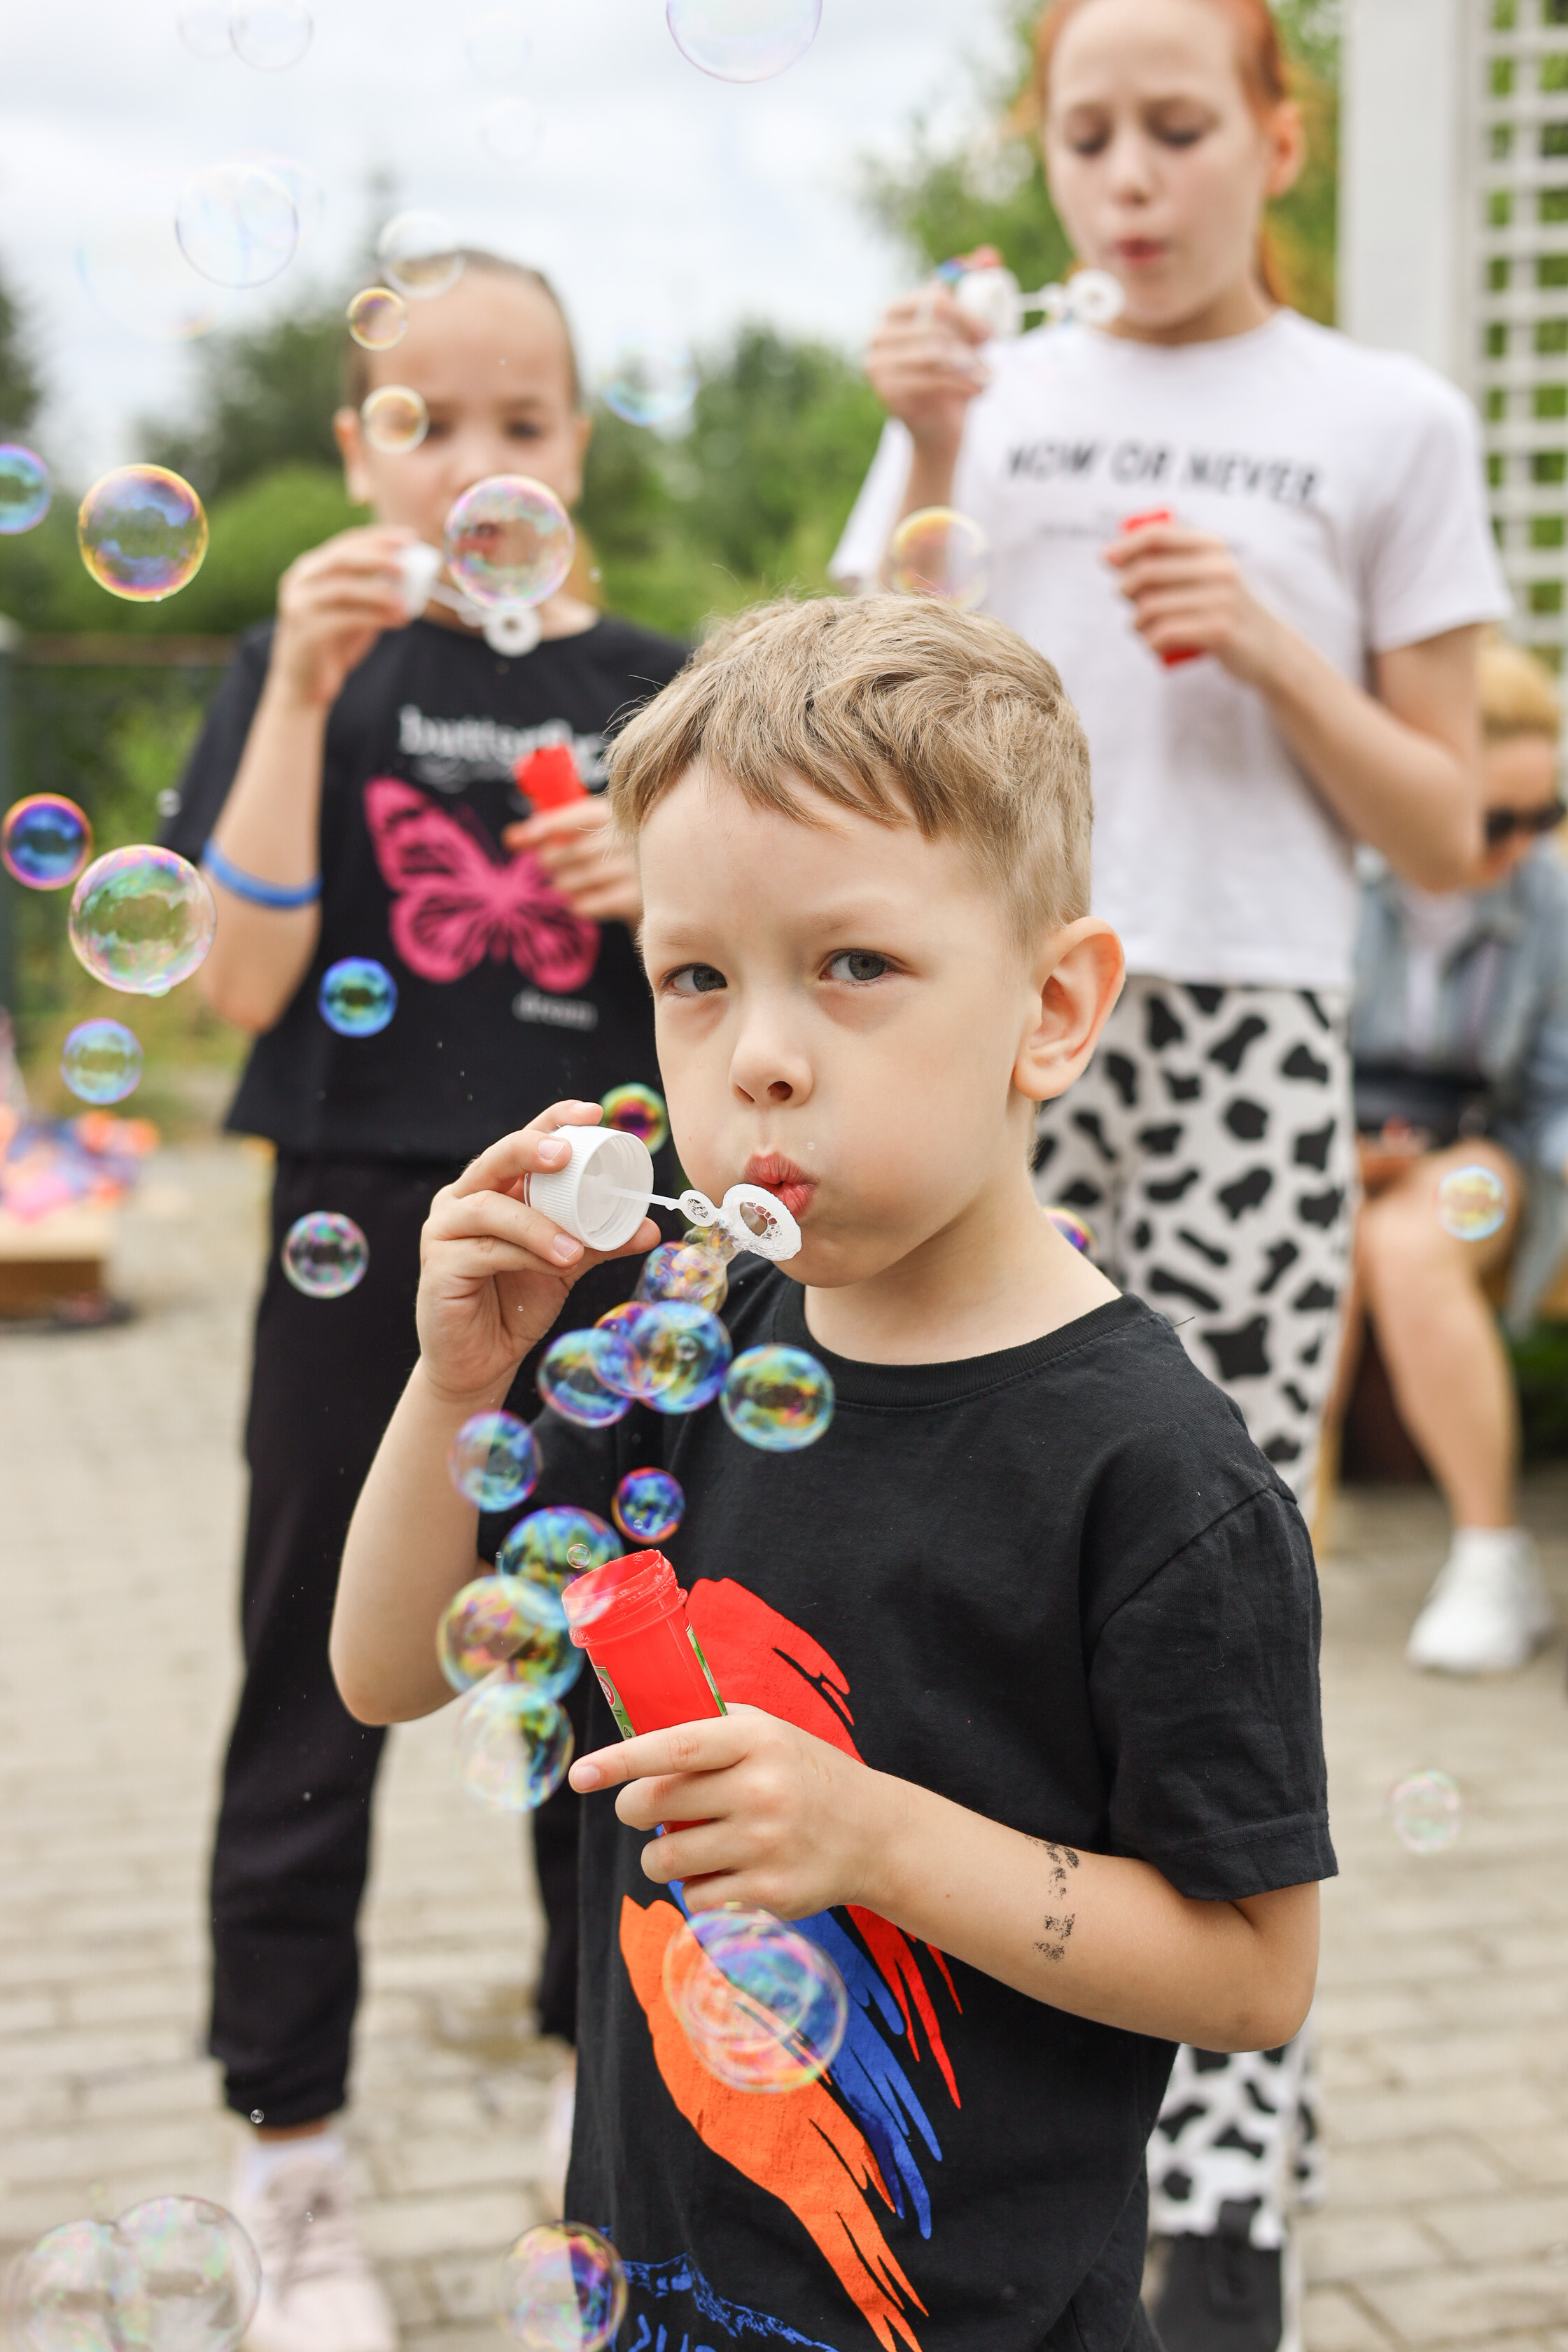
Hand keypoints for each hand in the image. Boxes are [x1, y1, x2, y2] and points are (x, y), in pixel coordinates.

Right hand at [269, 525, 415, 710]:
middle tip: (407, 567)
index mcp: (310, 569)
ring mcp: (298, 604)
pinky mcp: (305, 630)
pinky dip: (375, 617)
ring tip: (408, 605)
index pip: (346, 545)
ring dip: (381, 594)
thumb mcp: (356, 613)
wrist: (303, 686)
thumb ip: (373, 594)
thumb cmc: (333, 646)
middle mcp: (299, 581)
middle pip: (342, 559)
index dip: (378, 538)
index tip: (409, 537)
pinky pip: (345, 617)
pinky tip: (398, 621)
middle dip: (378, 558)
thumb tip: (410, 576)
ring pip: (344, 588)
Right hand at [415, 1104, 659, 1403]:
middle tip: (568, 1154)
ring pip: (489, 1208)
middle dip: (530, 1149)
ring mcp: (444, 1231)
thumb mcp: (565, 1264)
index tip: (593, 1114)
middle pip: (495, 1159)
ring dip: (538, 1224)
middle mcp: (462, 1200)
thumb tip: (649, 1228)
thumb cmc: (518, 1303)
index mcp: (493, 1188)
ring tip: (576, 1249)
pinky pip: (484, 1250)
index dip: (553, 1121)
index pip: (522, 1141)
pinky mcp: (438, 1266)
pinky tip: (554, 1264)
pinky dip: (523, 1254)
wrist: (481, 1362)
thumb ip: (600, 1243)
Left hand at [502, 799, 642, 925]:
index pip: (580, 815)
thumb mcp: (585, 833)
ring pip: (581, 879)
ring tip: (564, 883)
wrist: (661, 884)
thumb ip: (548, 834)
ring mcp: (638, 869)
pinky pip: (592, 903)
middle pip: (576, 850)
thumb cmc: (610, 854)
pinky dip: (578, 903)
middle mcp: (632, 837)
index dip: (549, 825)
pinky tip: (580, 900)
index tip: (521, 836)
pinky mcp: (637, 899)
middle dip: (551, 860)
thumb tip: (510, 838)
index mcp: (619, 813)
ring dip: (562, 884)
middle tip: (546, 864)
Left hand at [569, 1704, 893, 1920]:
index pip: (672, 1748)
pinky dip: (697, 1887)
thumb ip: (711, 1723)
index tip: (581, 1774)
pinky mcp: (770, 1892)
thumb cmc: (805, 1773)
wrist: (874, 1833)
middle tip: (641, 1808)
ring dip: (661, 1855)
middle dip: (633, 1809)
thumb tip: (640, 1719)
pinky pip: (696, 1897)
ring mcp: (765, 1845)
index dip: (620, 1760)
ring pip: (665, 1859)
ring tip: (687, 1843)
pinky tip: (726, 1871)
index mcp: (754, 1741)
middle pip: (655, 1805)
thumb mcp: (769, 1732)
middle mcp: (760, 1790)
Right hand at [865, 283, 991, 458]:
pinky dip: (963, 384)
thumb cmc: (952, 378)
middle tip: (992, 355)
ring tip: (988, 376)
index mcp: (894, 314)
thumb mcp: (964, 337)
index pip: (933, 298)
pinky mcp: (888, 392)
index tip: (989, 333)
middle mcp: (878, 335)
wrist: (939, 430)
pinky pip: (933, 380)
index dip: (967, 314)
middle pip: (935, 325)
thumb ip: (972, 297)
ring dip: (969, 365)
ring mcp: (878, 365)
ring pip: (935, 353)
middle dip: (969, 340)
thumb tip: (988, 258)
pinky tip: (981, 390)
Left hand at [1103, 521, 1284, 684]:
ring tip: (1141, 629)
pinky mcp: (1218, 631)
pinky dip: (1149, 642)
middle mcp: (1219, 568)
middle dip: (1125, 589)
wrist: (1270, 648)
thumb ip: (1171, 562)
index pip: (1158, 536)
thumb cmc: (1224, 610)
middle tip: (1129, 603)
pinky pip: (1163, 634)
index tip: (1106, 559)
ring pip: (1150, 607)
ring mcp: (1220, 599)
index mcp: (1213, 547)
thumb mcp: (1207, 575)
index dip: (1126, 546)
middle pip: (1147, 573)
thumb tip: (1110, 555)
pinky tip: (1153, 644)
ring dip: (1136, 623)